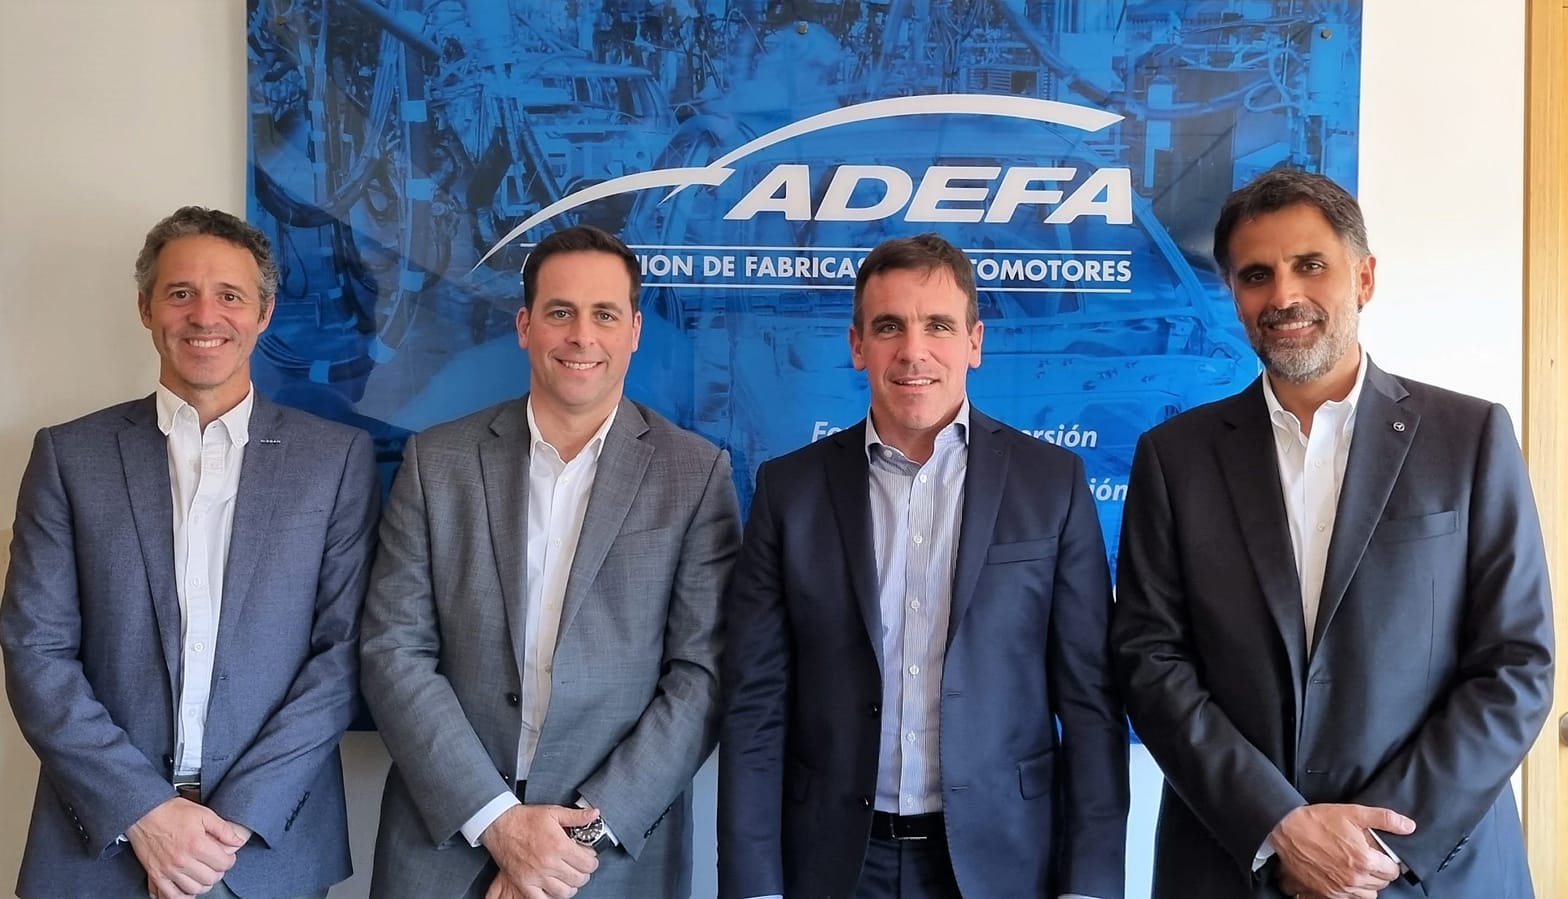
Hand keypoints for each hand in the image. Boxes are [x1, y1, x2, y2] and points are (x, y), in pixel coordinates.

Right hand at [126, 797, 246, 898]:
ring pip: (194, 889)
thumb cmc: (172, 812)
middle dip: (217, 871)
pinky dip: (182, 896)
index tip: (226, 856)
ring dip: (202, 883)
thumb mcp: (204, 814)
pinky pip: (170, 896)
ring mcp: (168, 870)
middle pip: (210, 879)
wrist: (144, 813)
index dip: (229, 860)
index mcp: (196, 845)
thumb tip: (238, 841)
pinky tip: (186, 888)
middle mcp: (182, 861)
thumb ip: (223, 829)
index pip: (223, 864)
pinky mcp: (155, 875)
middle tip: (215, 863)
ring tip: (202, 873)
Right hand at [480, 804, 599, 898]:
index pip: (588, 864)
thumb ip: (576, 816)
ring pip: (564, 892)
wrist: (500, 825)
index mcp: (559, 845)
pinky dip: (551, 896)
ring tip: (568, 878)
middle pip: (578, 879)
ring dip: (570, 887)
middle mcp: (549, 863)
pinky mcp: (524, 883)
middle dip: (584, 874)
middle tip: (580, 868)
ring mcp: (536, 876)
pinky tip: (553, 887)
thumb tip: (595, 814)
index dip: (592, 862)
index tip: (589, 858)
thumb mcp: (554, 812)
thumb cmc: (526, 819)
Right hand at [1270, 803, 1414, 898]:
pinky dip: (1352, 890)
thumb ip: (1384, 819)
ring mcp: (1339, 888)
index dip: (1389, 861)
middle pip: (1382, 884)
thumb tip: (1408, 826)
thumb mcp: (1353, 812)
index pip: (1393, 871)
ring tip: (1358, 868)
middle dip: (1379, 871)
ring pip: (1368, 895)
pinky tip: (1344, 876)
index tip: (1381, 855)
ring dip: (1367, 883)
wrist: (1286, 830)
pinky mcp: (1326, 892)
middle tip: (1369, 858)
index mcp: (1364, 860)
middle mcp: (1354, 878)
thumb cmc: (1318, 821)